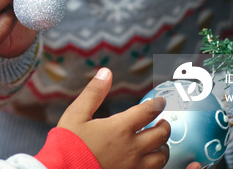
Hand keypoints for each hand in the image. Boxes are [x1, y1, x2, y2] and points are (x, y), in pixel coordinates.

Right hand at [57, 68, 171, 168]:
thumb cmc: (68, 144)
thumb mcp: (76, 113)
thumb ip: (94, 93)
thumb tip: (106, 72)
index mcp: (120, 128)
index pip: (148, 112)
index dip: (157, 104)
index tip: (161, 101)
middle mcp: (132, 148)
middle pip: (160, 135)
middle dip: (164, 126)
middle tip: (162, 121)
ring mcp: (133, 167)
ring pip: (160, 157)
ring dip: (163, 147)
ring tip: (159, 143)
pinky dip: (155, 164)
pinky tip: (149, 160)